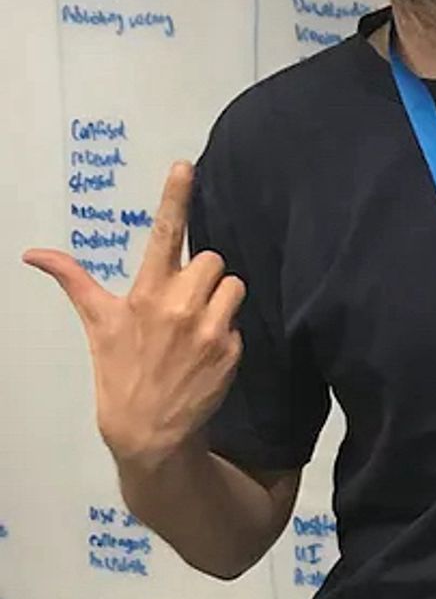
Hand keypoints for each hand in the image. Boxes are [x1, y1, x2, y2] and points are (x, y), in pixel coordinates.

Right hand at [24, 160, 244, 467]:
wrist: (151, 432)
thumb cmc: (120, 372)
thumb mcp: (97, 323)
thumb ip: (73, 280)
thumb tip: (33, 254)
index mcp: (145, 293)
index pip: (164, 234)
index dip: (175, 197)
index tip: (186, 166)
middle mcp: (179, 307)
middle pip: (212, 260)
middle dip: (202, 275)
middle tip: (185, 302)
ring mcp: (209, 330)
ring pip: (233, 286)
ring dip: (220, 299)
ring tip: (197, 325)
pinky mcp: (231, 352)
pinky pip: (239, 322)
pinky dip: (226, 333)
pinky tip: (205, 354)